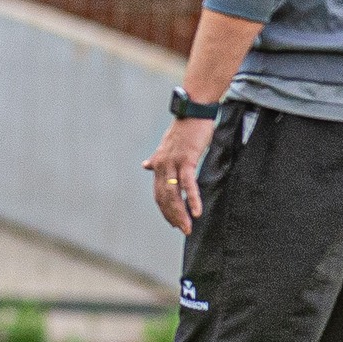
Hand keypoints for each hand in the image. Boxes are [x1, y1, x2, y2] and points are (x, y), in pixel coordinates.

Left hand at [142, 117, 215, 233]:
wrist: (193, 111)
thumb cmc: (184, 129)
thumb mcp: (167, 146)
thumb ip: (157, 159)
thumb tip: (145, 165)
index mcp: (158, 164)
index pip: (158, 193)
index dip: (165, 210)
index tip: (173, 222)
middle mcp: (161, 165)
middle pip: (164, 197)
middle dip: (173, 216)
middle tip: (182, 230)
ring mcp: (172, 162)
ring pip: (173, 194)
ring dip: (181, 212)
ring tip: (188, 227)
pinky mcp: (186, 159)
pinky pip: (188, 183)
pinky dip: (192, 198)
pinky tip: (197, 211)